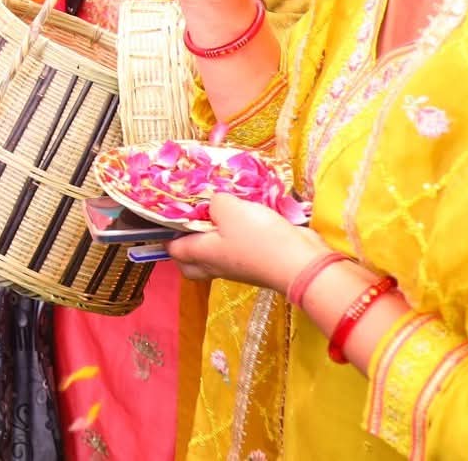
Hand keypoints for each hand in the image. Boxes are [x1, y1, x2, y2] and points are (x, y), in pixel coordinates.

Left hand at [165, 193, 327, 290]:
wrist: (302, 264)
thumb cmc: (258, 238)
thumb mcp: (229, 208)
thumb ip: (215, 201)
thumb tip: (214, 202)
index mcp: (202, 254)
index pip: (172, 250)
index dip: (165, 234)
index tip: (167, 214)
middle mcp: (217, 265)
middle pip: (191, 263)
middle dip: (186, 245)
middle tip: (191, 221)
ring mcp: (238, 267)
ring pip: (215, 257)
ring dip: (213, 238)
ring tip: (219, 213)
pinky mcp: (258, 262)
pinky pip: (238, 251)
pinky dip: (237, 237)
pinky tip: (245, 218)